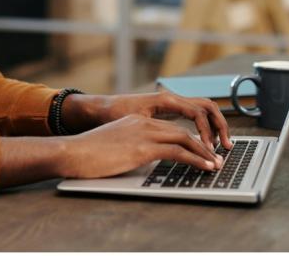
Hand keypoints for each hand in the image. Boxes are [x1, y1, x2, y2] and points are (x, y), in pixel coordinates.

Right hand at [58, 114, 222, 178]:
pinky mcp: (143, 147)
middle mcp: (143, 123)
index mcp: (136, 121)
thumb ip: (132, 147)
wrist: (73, 152)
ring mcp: (144, 133)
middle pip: (182, 131)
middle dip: (202, 145)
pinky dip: (196, 159)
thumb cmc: (88, 153)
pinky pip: (178, 151)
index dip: (189, 140)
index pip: (171, 128)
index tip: (201, 151)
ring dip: (204, 153)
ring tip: (216, 165)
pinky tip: (205, 167)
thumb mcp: (114, 145)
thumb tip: (143, 160)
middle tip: (215, 158)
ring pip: (185, 139)